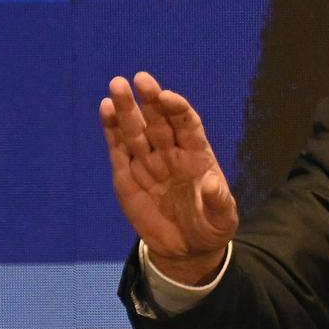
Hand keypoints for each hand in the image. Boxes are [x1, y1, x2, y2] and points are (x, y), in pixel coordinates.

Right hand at [99, 72, 237, 283]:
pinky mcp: (126, 175)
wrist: (186, 249)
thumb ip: (218, 201)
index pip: (188, 125)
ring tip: (117, 85)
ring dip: (126, 108)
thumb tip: (212, 183)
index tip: (168, 97)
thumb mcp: (222, 219)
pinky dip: (111, 129)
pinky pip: (118, 148)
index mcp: (197, 156)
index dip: (178, 110)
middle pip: (159, 121)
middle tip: (141, 79)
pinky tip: (106, 108)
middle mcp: (171, 153)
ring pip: (136, 130)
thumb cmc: (210, 227)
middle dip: (150, 100)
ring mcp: (147, 162)